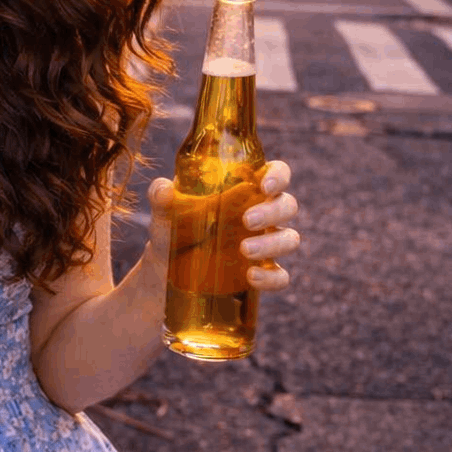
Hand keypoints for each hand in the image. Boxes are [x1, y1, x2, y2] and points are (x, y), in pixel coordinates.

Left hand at [144, 159, 299, 291]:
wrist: (166, 270)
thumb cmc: (173, 229)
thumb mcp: (164, 214)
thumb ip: (161, 198)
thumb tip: (164, 189)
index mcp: (244, 190)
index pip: (276, 174)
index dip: (279, 176)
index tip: (265, 185)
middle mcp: (261, 214)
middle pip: (287, 205)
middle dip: (273, 211)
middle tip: (246, 221)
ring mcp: (264, 244)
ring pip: (289, 238)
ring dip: (272, 243)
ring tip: (244, 250)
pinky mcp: (262, 273)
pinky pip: (280, 276)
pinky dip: (271, 277)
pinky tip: (250, 276)